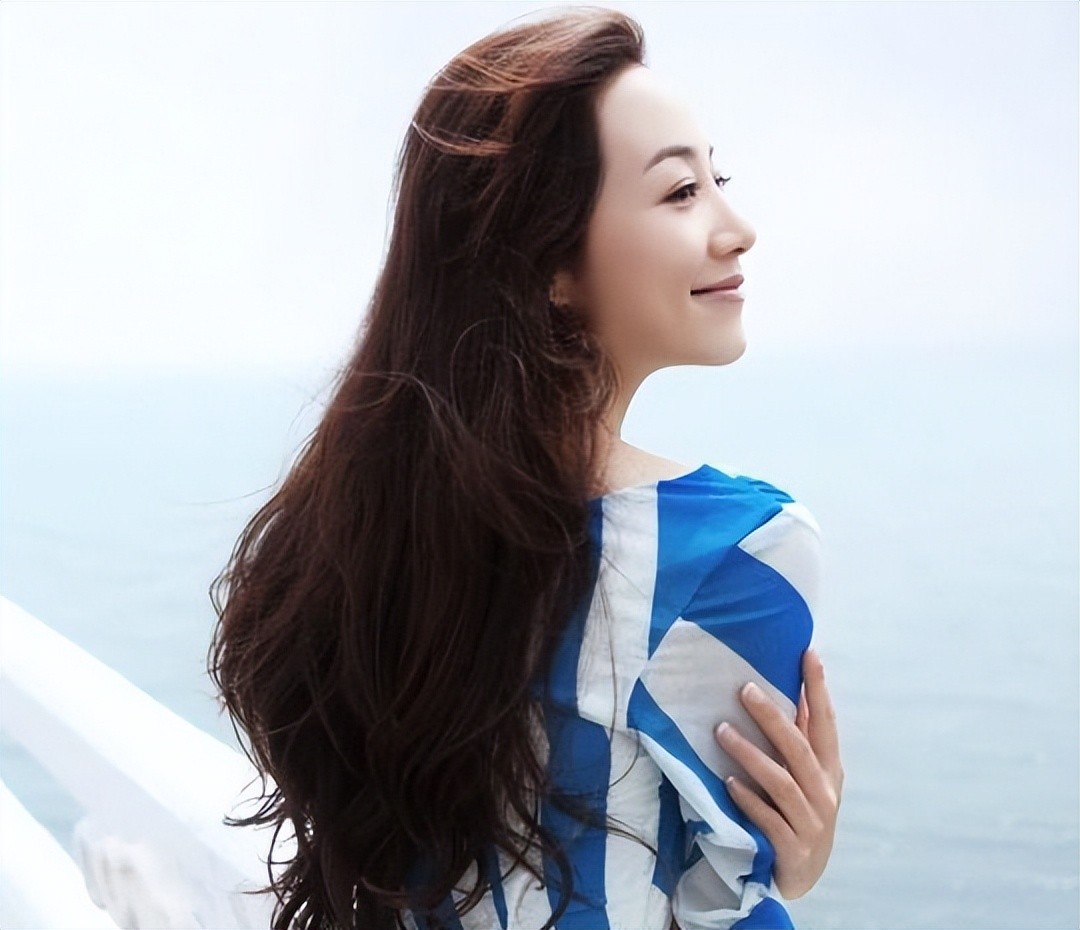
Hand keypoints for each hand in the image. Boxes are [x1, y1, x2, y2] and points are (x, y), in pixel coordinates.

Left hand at [713, 647, 842, 898]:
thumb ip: (799, 740)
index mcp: (829, 769)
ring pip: (781, 782)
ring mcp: (811, 822)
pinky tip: (728, 783)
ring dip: (750, 754)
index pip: (826, 722)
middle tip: (744, 688)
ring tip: (721, 731)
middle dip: (772, 716)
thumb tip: (787, 691)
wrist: (802, 877)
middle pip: (798, 748)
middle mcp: (824, 792)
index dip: (819, 688)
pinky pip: (769, 820)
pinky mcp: (792, 848)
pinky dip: (749, 799)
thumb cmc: (801, 814)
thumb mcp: (807, 777)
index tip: (808, 653)